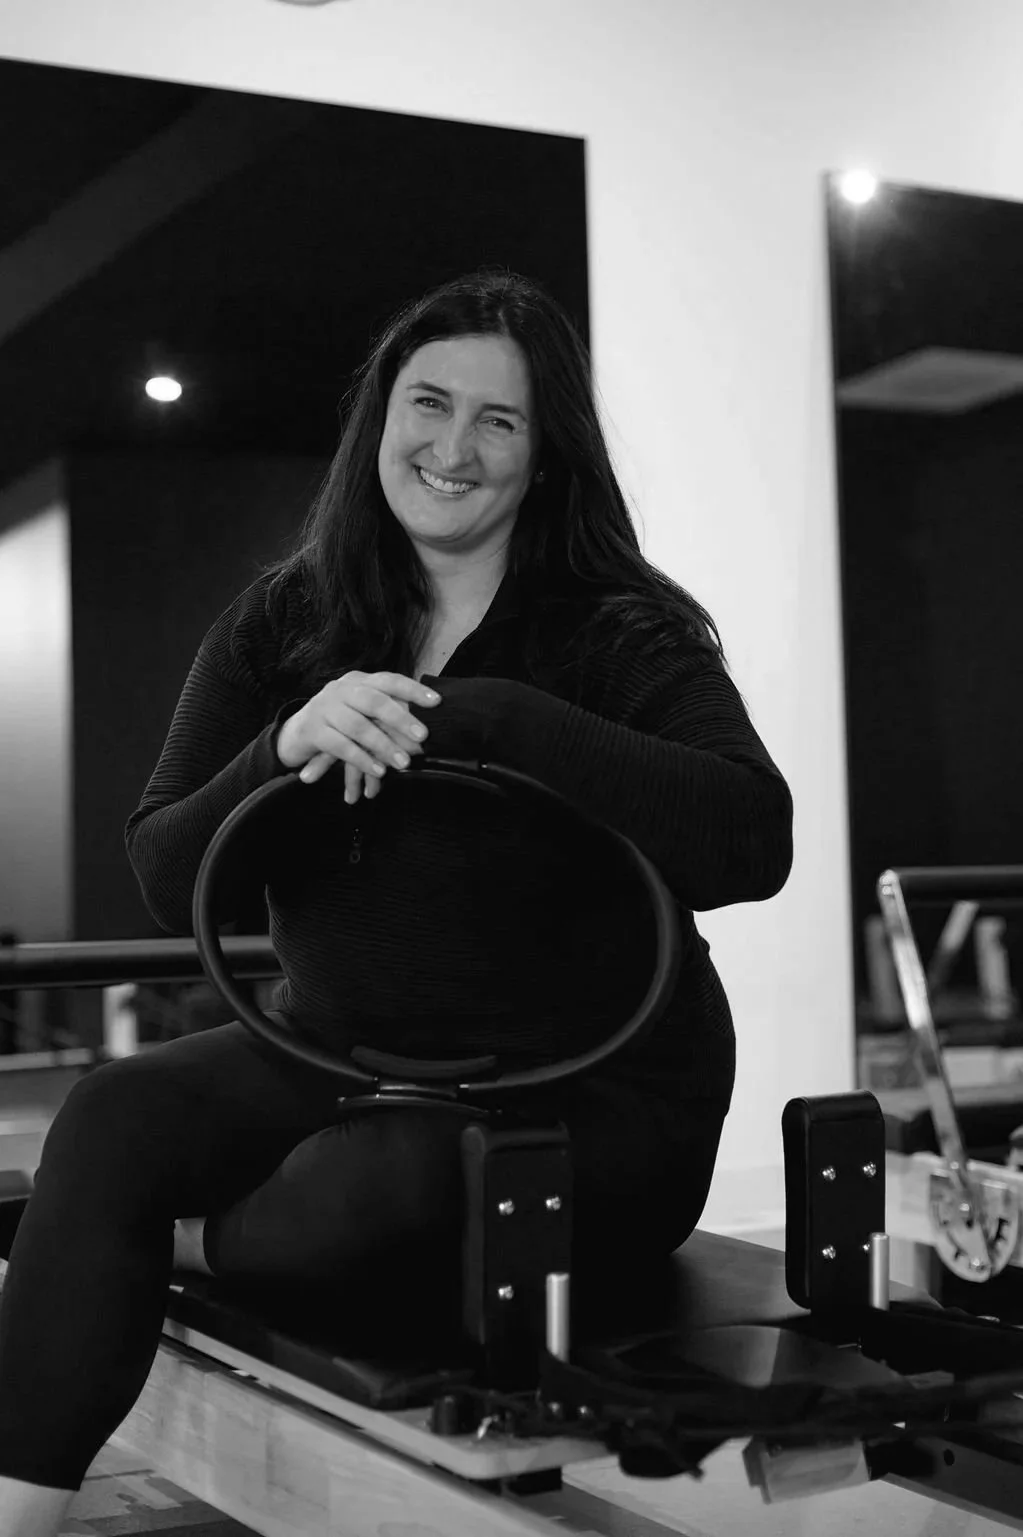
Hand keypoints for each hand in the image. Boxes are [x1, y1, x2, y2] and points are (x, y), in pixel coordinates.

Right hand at [277, 672, 440, 802]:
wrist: (296, 732)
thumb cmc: (339, 723)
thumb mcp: (362, 713)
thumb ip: (387, 718)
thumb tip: (422, 737)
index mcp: (358, 681)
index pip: (389, 681)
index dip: (413, 690)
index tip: (436, 702)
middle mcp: (341, 690)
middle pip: (374, 701)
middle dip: (401, 719)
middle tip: (423, 737)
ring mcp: (324, 708)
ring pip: (358, 726)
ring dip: (384, 746)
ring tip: (403, 764)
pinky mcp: (313, 731)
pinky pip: (340, 746)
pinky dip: (362, 760)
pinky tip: (378, 771)